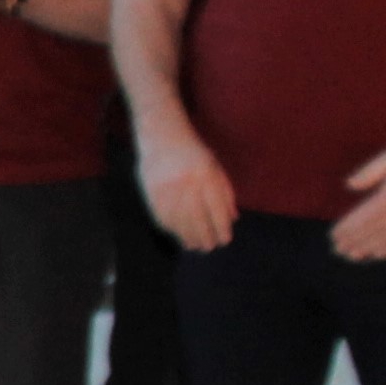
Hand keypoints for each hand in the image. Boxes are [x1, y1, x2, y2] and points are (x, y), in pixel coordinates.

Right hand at [139, 133, 237, 252]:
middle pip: (198, 220)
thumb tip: (232, 219)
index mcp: (206, 176)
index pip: (217, 209)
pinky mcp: (153, 194)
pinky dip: (172, 230)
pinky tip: (179, 235)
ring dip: (189, 238)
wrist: (162, 136)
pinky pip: (163, 218)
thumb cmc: (193, 153)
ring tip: (195, 246)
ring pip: (180, 223)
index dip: (221, 228)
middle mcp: (187, 184)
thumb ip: (225, 192)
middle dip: (206, 238)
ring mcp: (168, 190)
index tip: (225, 240)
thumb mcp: (215, 167)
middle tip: (210, 247)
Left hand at [332, 137, 385, 262]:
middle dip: (354, 242)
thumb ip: (369, 172)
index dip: (348, 229)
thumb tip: (349, 185)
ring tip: (352, 255)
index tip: (334, 235)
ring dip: (368, 249)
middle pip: (373, 232)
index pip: (364, 218)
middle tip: (338, 250)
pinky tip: (377, 254)